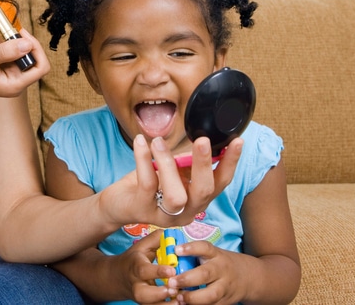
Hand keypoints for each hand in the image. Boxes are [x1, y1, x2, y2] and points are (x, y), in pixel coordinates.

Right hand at [0, 28, 49, 101]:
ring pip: (10, 45)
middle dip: (7, 42)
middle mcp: (13, 78)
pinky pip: (0, 45)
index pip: (41, 66)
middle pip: (26, 52)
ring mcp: (4, 70)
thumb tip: (28, 43)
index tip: (21, 34)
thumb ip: (6, 51)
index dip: (36, 48)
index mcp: (14, 84)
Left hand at [100, 135, 242, 227]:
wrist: (117, 203)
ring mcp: (164, 215)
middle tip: (202, 140)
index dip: (230, 163)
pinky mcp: (142, 210)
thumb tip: (200, 139)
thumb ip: (185, 161)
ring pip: (176, 194)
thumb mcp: (170, 170)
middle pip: (203, 191)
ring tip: (159, 142)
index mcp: (197, 200)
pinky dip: (144, 159)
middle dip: (204, 165)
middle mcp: (186, 212)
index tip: (237, 142)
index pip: (220, 183)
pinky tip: (141, 142)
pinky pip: (147, 184)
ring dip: (168, 164)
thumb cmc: (147, 183)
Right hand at [119, 230, 177, 303]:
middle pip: (142, 293)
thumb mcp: (142, 246)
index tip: (172, 270)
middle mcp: (136, 283)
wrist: (118, 277)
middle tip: (173, 290)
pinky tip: (179, 304)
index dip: (158, 271)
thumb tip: (171, 234)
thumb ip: (156, 239)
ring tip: (180, 301)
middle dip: (158, 293)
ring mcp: (140, 296)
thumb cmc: (135, 259)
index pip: (144, 270)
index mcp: (135, 266)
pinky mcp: (145, 304)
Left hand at [167, 241, 245, 304]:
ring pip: (211, 295)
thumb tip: (168, 254)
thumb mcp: (212, 254)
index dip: (191, 248)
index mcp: (216, 255)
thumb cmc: (220, 263)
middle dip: (187, 279)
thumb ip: (194, 255)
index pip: (205, 248)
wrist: (248, 277)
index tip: (176, 250)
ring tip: (179, 297)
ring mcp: (224, 287)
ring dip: (193, 298)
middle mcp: (221, 270)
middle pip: (206, 274)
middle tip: (171, 282)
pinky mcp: (225, 302)